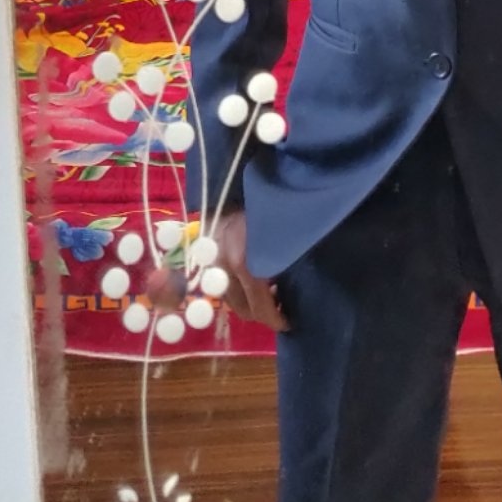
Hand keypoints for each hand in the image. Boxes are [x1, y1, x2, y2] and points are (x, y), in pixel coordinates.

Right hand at [147, 208, 286, 330]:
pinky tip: (253, 279)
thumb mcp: (283, 235)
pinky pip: (222, 285)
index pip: (260, 308)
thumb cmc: (266, 206)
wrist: (232, 179)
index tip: (291, 322)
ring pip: (230, 300)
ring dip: (249, 302)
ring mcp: (212, 264)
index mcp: (245, 265)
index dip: (277, 320)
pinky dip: (238, 289)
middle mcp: (224, 270)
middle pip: (243, 310)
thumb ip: (285, 263)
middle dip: (263, 314)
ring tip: (269, 293)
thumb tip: (295, 288)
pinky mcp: (206, 258)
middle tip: (282, 308)